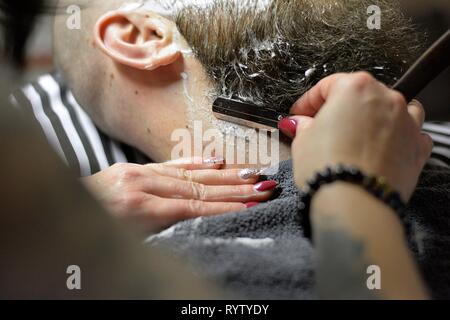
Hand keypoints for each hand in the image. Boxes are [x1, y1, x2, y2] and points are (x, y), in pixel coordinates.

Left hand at [81, 157, 276, 231]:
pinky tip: (218, 160)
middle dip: (235, 188)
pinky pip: (171, 165)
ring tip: (251, 173)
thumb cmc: (87, 240)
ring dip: (224, 174)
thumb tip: (202, 222)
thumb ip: (164, 230)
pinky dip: (197, 162)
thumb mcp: (126, 244)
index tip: (254, 204)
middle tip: (264, 186)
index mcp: (138, 210)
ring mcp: (135, 173)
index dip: (227, 207)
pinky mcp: (131, 168)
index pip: (195, 207)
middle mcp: (140, 186)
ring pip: (189, 174)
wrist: (52, 214)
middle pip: (198, 188)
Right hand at [280, 72, 432, 200]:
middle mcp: (385, 99)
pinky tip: (381, 147)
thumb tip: (301, 123)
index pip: (327, 86)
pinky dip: (397, 136)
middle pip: (360, 94)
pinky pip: (410, 133)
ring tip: (358, 132)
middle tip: (321, 127)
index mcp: (354, 88)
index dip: (308, 102)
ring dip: (375, 116)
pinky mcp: (417, 147)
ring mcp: (406, 122)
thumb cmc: (329, 169)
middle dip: (340, 109)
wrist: (354, 203)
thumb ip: (304, 126)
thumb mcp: (303, 142)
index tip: (300, 114)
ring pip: (392, 107)